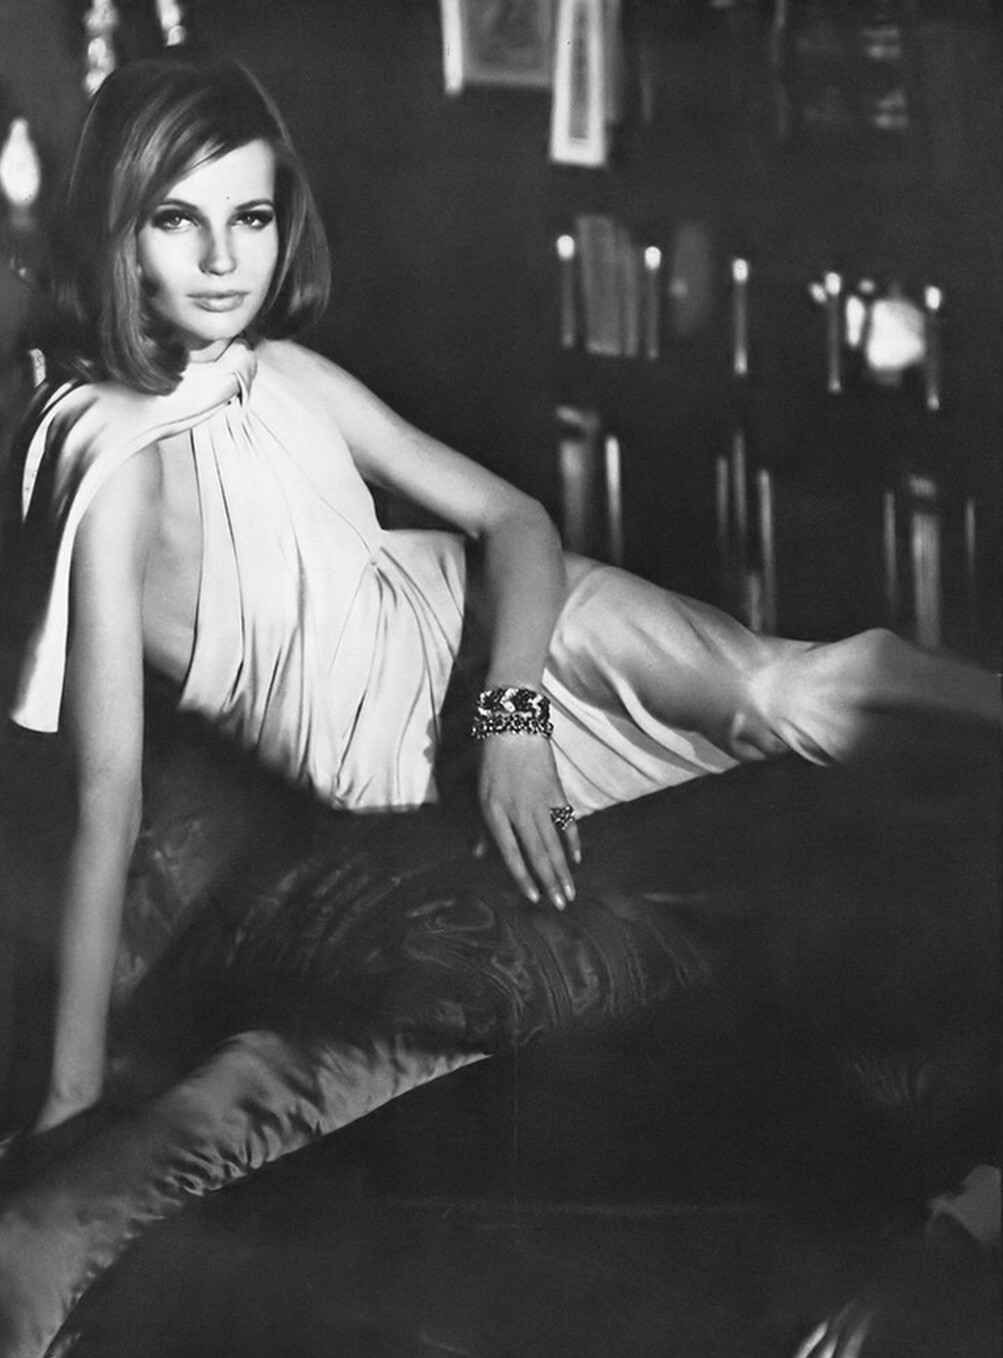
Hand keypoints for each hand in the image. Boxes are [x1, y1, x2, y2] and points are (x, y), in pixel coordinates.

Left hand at [477, 736, 580, 908]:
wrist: (513, 727)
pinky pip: (566, 821)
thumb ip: (482, 825)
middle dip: (550, 882)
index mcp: (494, 812)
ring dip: (563, 870)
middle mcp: (518, 810)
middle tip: (561, 904)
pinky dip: (573, 841)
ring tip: (570, 891)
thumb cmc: (491, 761)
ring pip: (553, 843)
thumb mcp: (478, 793)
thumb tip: (480, 854)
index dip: (522, 877)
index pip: (511, 853)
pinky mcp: (555, 791)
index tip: (533, 897)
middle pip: (537, 853)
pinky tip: (576, 859)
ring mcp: (539, 801)